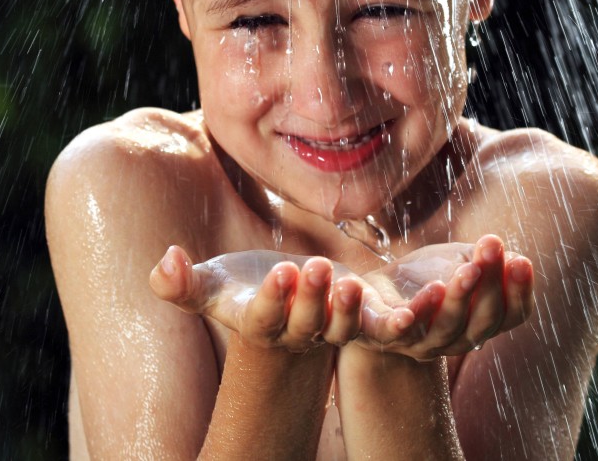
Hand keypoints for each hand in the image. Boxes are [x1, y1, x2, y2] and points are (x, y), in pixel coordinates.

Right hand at [151, 246, 415, 350]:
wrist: (290, 306)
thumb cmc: (244, 289)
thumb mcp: (213, 286)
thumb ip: (183, 284)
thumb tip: (162, 264)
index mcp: (263, 325)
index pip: (265, 318)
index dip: (273, 299)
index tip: (278, 271)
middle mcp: (302, 334)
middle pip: (309, 323)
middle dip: (312, 298)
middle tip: (314, 267)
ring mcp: (339, 332)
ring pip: (352, 328)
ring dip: (357, 310)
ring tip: (357, 281)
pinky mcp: (372, 323)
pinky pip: (395, 326)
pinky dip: (416, 313)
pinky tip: (435, 292)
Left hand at [354, 234, 534, 359]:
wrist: (369, 292)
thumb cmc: (422, 277)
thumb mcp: (457, 261)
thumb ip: (483, 262)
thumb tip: (510, 257)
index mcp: (477, 323)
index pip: (510, 316)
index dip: (519, 292)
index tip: (521, 261)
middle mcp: (453, 340)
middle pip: (480, 321)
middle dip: (490, 284)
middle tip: (492, 247)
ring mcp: (417, 343)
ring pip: (442, 329)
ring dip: (456, 299)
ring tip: (466, 270)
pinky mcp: (379, 335)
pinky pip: (391, 333)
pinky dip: (399, 323)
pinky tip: (405, 314)